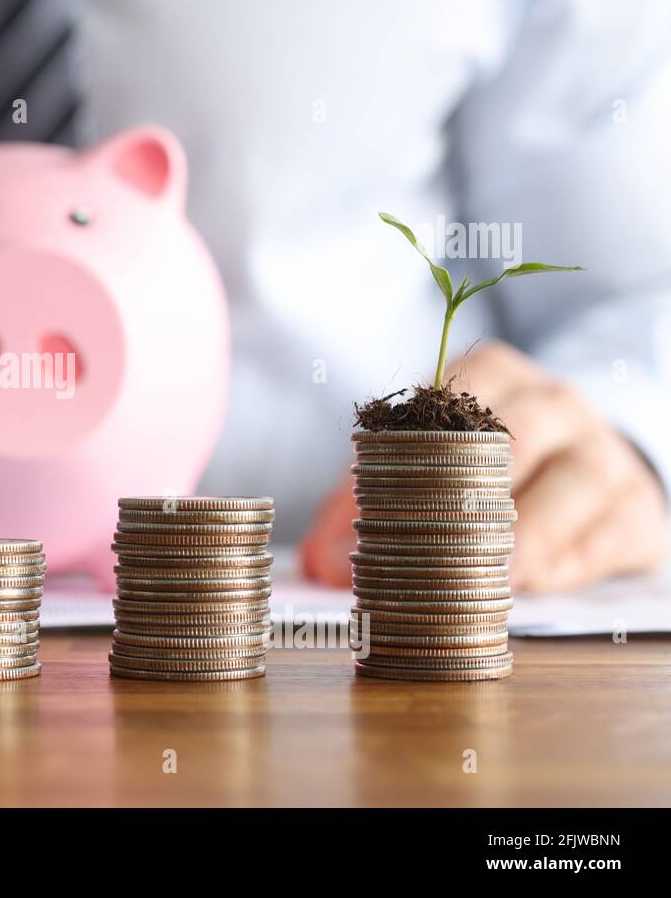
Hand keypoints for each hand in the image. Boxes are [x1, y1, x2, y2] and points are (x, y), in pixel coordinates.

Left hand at [301, 341, 667, 591]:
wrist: (593, 470)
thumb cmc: (491, 467)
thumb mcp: (428, 465)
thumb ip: (369, 504)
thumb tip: (321, 563)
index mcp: (492, 377)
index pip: (443, 406)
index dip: (401, 461)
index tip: (366, 510)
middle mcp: (553, 404)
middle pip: (513, 437)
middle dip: (467, 494)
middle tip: (433, 545)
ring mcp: (602, 453)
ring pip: (570, 480)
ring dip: (525, 531)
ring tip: (490, 574)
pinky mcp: (637, 508)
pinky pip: (610, 530)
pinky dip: (570, 559)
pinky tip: (533, 582)